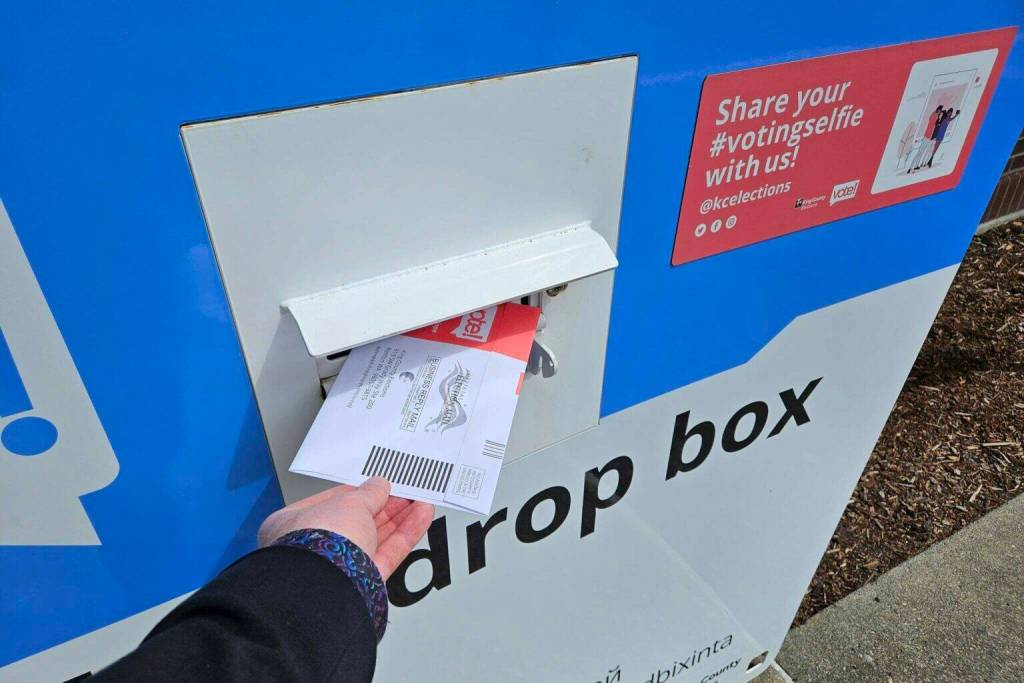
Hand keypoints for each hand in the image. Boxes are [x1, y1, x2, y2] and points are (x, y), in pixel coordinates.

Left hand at [258, 478, 434, 579]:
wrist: (324, 588)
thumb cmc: (317, 544)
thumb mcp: (348, 503)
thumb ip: (369, 493)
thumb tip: (379, 486)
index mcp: (294, 525)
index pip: (331, 503)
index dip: (359, 492)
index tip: (380, 486)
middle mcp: (314, 549)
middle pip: (357, 523)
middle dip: (385, 507)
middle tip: (406, 494)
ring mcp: (339, 568)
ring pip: (375, 539)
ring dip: (400, 519)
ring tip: (420, 504)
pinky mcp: (362, 585)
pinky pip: (387, 555)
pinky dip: (405, 536)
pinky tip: (420, 518)